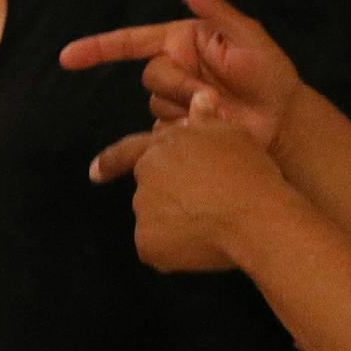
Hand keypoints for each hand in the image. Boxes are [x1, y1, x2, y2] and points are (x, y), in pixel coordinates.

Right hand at [60, 0, 300, 169]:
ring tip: (221, 110)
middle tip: (215, 95)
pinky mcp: (180, 127)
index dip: (97, 48)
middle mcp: (175, 66)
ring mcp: (176, 98)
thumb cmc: (270, 72)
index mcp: (183, 40)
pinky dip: (187, 129)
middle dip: (181, 85)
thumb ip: (215, 8)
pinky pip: (166, 129)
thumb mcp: (248, 36)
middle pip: (150, 75)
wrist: (283, 119)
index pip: (130, 41)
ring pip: (156, 104)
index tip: (67, 57)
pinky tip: (211, 126)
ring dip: (187, 108)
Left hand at [126, 94, 293, 272]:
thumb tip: (199, 98)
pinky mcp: (147, 244)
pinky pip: (159, 249)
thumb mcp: (231, 135)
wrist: (256, 217)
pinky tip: (203, 246)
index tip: (94, 173)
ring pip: (156, 220)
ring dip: (175, 224)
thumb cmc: (247, 171)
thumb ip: (206, 120)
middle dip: (170, 197)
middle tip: (205, 207)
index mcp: (162, 147)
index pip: (129, 151)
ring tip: (211, 226)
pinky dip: (176, 251)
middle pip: (151, 190)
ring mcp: (143, 211)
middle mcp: (145, 177)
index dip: (111, 162)